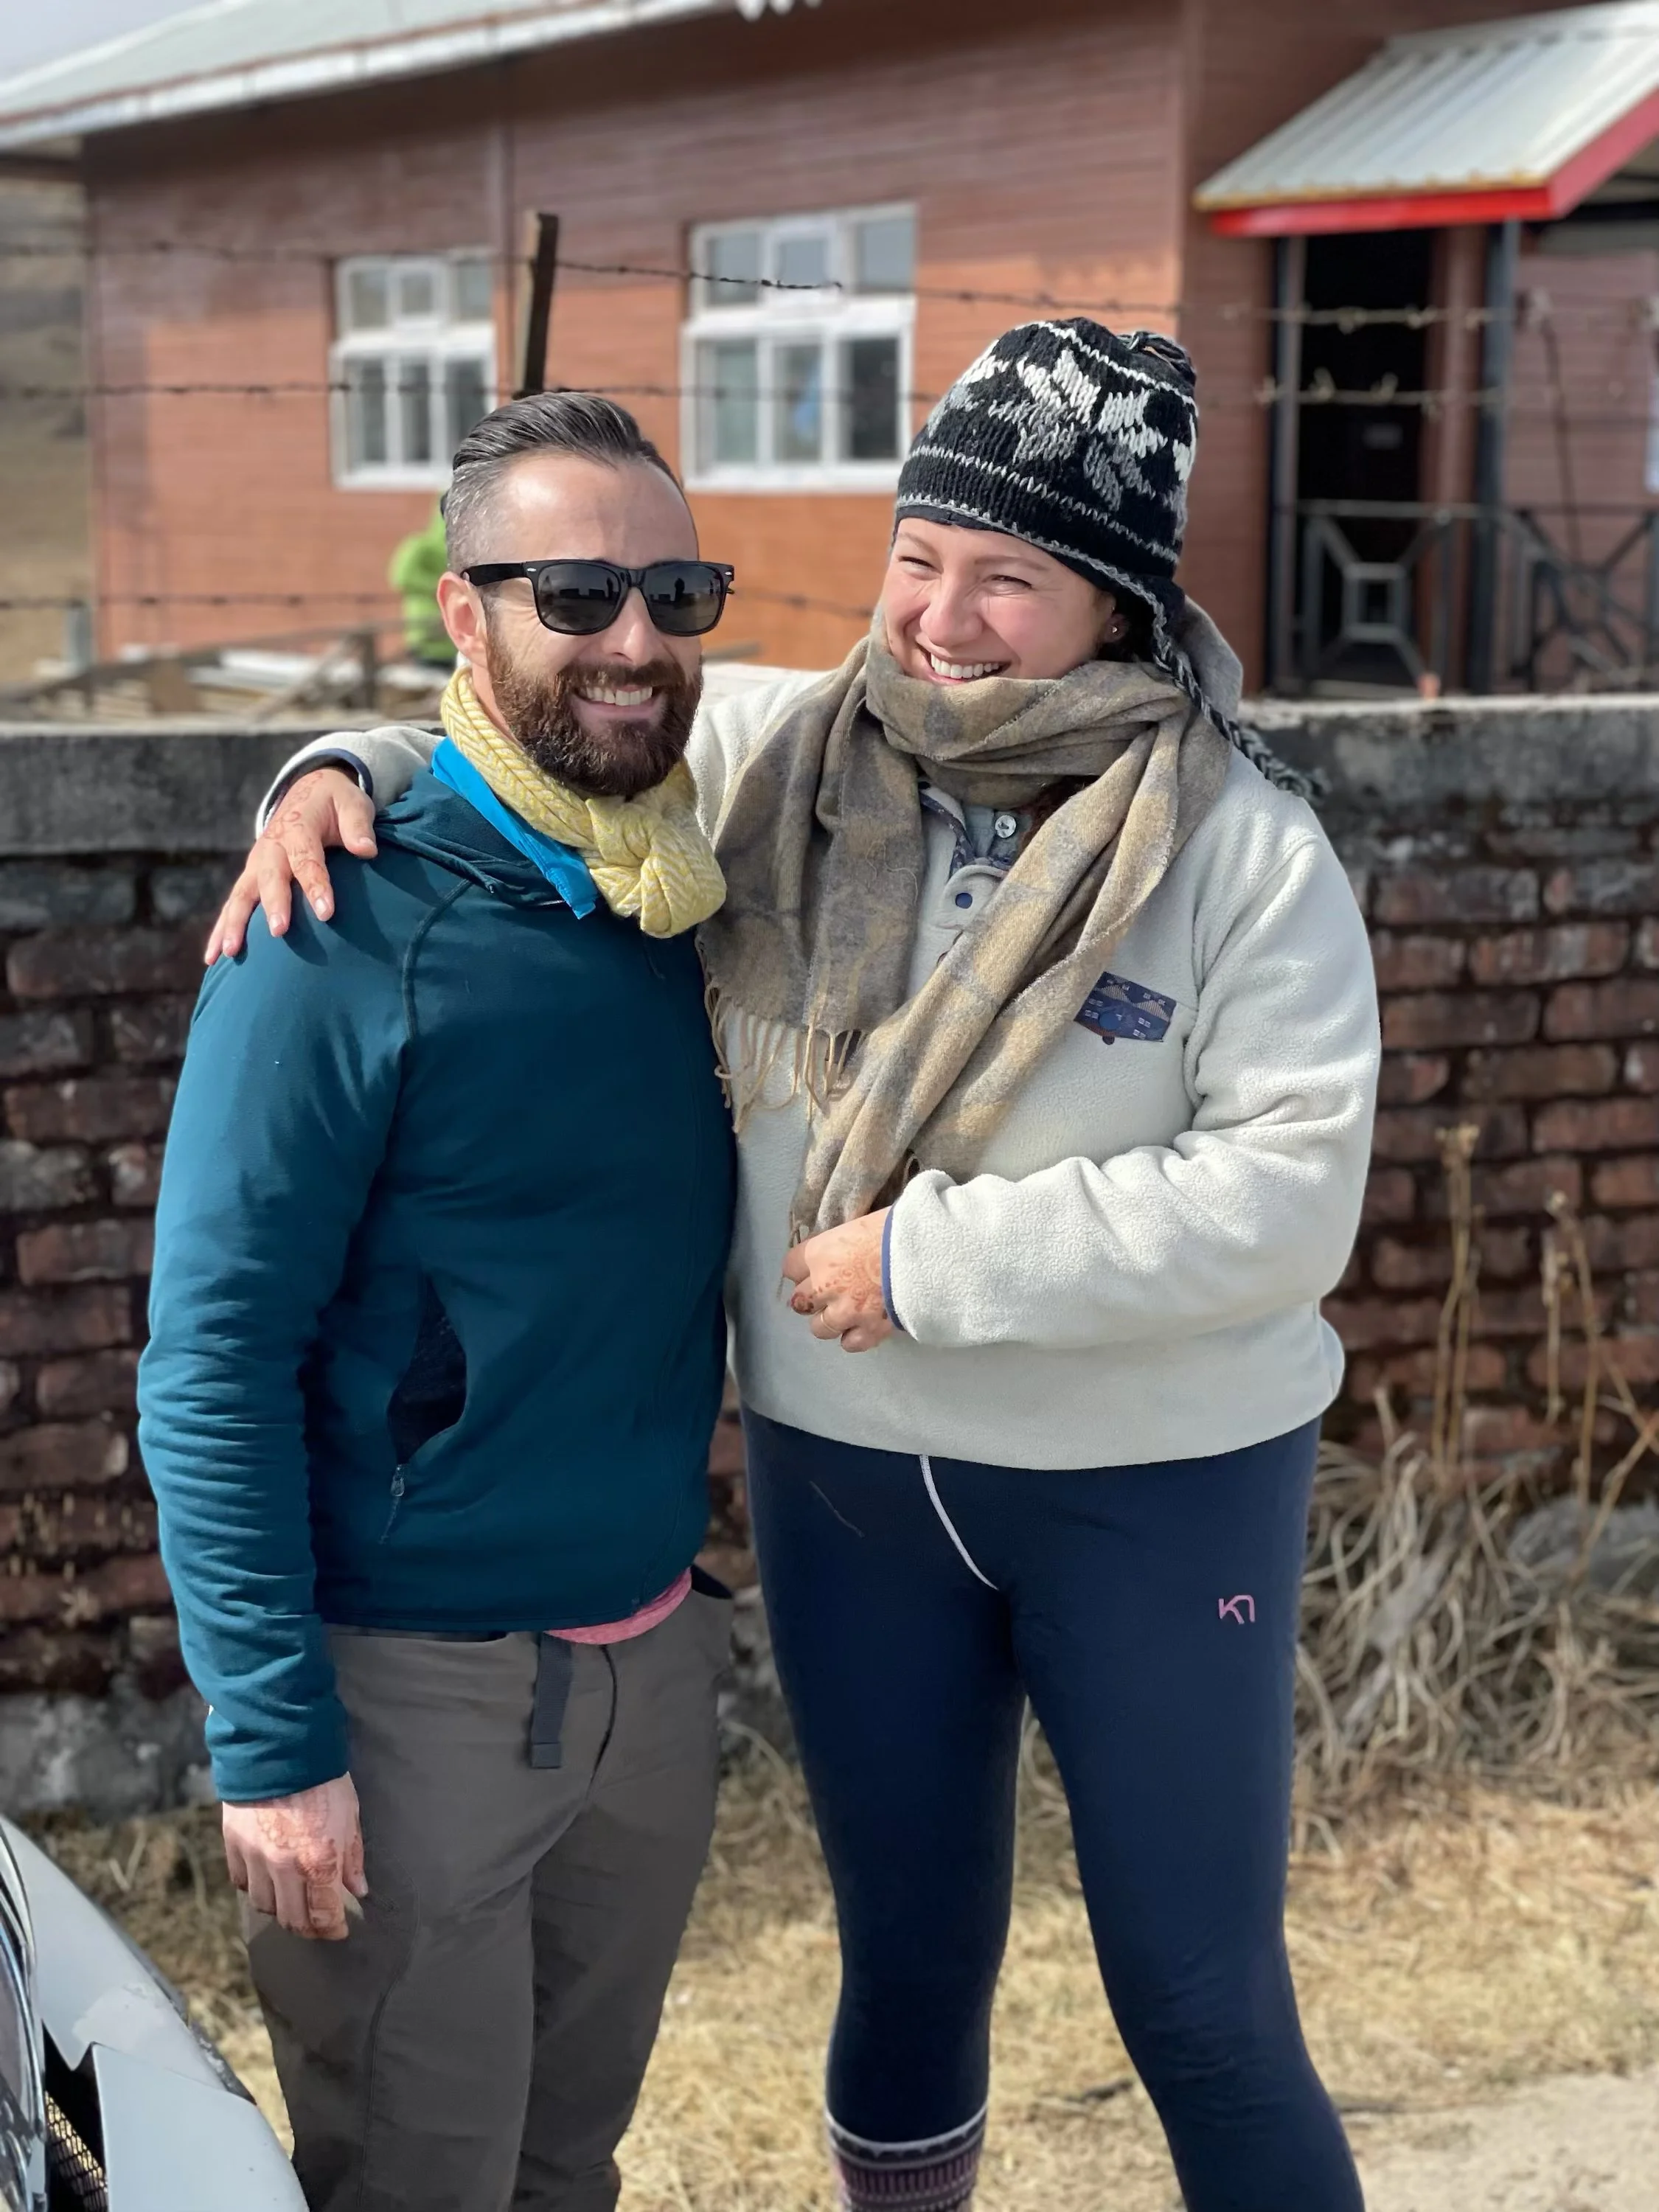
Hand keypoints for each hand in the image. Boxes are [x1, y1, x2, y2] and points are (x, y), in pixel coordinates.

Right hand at [205, 768, 378, 962]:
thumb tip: (366, 849)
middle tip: (279, 932)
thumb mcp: (352, 803)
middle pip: (270, 878)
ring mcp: (257, 864)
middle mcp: (271, 847)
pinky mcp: (251, 878)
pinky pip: (232, 905)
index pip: (307, 858)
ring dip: (234, 923)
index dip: (316, 885)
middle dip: (273, 905)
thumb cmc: (335, 803)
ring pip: (241, 894)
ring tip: (230, 952)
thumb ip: (358, 824)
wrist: (308, 792)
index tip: (326, 913)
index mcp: (297, 827)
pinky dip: (220, 929)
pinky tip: (213, 958)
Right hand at [222, 1774, 367, 1940]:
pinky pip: (242, 1882)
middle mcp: (284, 1867)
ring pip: (265, 1905)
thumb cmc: (323, 1779)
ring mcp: (256, 1858)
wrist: (280, 1746)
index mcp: (318, 1861)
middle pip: (292, 1919)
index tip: (339, 1930)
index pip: (323, 1916)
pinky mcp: (234, 1845)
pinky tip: (268, 1879)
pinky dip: (255, 1887)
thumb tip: (357, 1888)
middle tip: (318, 1923)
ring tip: (294, 1900)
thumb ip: (352, 1857)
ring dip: (281, 1908)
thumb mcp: (350, 1815)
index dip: (332, 1929)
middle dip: (308, 1927)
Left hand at [781, 1210, 894, 1354]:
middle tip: (831, 1290)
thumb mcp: (861, 1224)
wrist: (928, 1252)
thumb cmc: (897, 1228)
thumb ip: (843, 1242)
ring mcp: (845, 1312)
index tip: (815, 1266)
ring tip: (847, 1312)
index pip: (790, 1266)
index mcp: (819, 1254)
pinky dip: (855, 1337)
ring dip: (830, 1320)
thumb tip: (845, 1247)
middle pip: (800, 1300)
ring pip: (819, 1328)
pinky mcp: (869, 1331)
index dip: (803, 1267)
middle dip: (813, 1297)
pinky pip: (849, 1344)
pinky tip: (864, 1327)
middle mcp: (824, 1285)